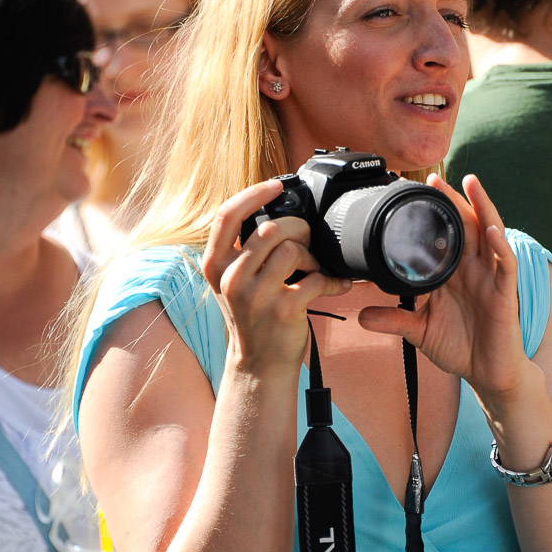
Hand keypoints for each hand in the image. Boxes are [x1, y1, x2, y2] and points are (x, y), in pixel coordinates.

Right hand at [201, 180, 350, 373]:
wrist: (259, 365)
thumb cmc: (252, 316)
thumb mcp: (234, 281)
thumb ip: (243, 250)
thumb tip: (276, 209)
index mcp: (216, 266)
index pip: (226, 216)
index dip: (253, 194)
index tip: (275, 186)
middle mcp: (231, 279)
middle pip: (270, 229)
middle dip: (298, 228)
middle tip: (307, 240)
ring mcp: (256, 296)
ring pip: (292, 250)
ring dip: (311, 256)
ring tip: (314, 268)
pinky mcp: (283, 311)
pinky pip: (316, 279)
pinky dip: (332, 281)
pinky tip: (335, 286)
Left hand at [358, 175, 529, 404]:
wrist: (487, 374)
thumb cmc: (460, 347)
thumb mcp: (420, 331)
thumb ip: (394, 320)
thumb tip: (361, 316)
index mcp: (452, 273)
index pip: (442, 236)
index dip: (430, 214)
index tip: (410, 194)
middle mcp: (472, 269)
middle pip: (465, 226)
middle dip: (452, 200)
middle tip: (433, 178)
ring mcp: (490, 278)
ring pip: (489, 234)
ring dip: (482, 207)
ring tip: (471, 183)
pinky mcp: (505, 293)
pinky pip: (506, 264)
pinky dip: (500, 245)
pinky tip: (492, 229)